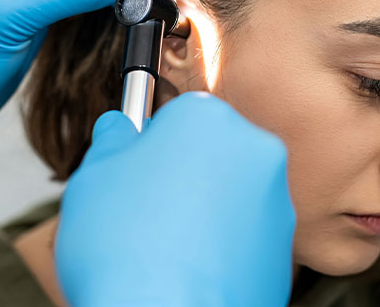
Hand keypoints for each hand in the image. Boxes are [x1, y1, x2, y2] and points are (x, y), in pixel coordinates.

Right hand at [55, 92, 295, 306]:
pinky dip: (225, 242)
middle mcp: (254, 151)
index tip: (142, 165)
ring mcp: (276, 202)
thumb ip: (113, 139)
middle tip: (151, 207)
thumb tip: (118, 128)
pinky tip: (193, 264)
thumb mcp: (95, 175)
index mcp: (208, 119)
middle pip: (213, 150)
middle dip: (186, 171)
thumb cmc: (126, 247)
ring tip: (169, 241)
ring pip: (233, 191)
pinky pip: (247, 232)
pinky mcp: (284, 249)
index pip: (181, 115)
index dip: (155, 143)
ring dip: (207, 206)